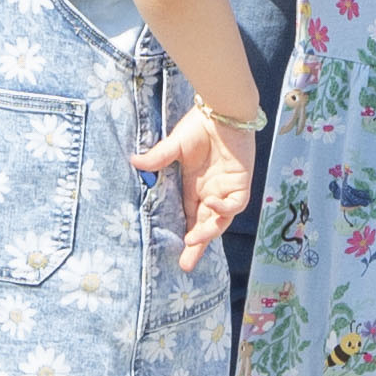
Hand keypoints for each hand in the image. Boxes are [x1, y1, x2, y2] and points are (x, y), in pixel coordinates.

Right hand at [143, 99, 256, 263]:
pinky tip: (213, 207)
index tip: (175, 253)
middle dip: (197, 246)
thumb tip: (133, 162)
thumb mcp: (175, 146)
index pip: (189, 218)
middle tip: (185, 265)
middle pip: (205, 226)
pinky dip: (225, 209)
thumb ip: (158, 158)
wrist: (223, 110)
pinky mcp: (241, 182)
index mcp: (195, 187)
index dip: (185, 236)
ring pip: (220, 220)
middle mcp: (211, 192)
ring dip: (208, 232)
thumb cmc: (199, 126)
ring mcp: (227, 189)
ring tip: (192, 241)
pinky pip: (236, 204)